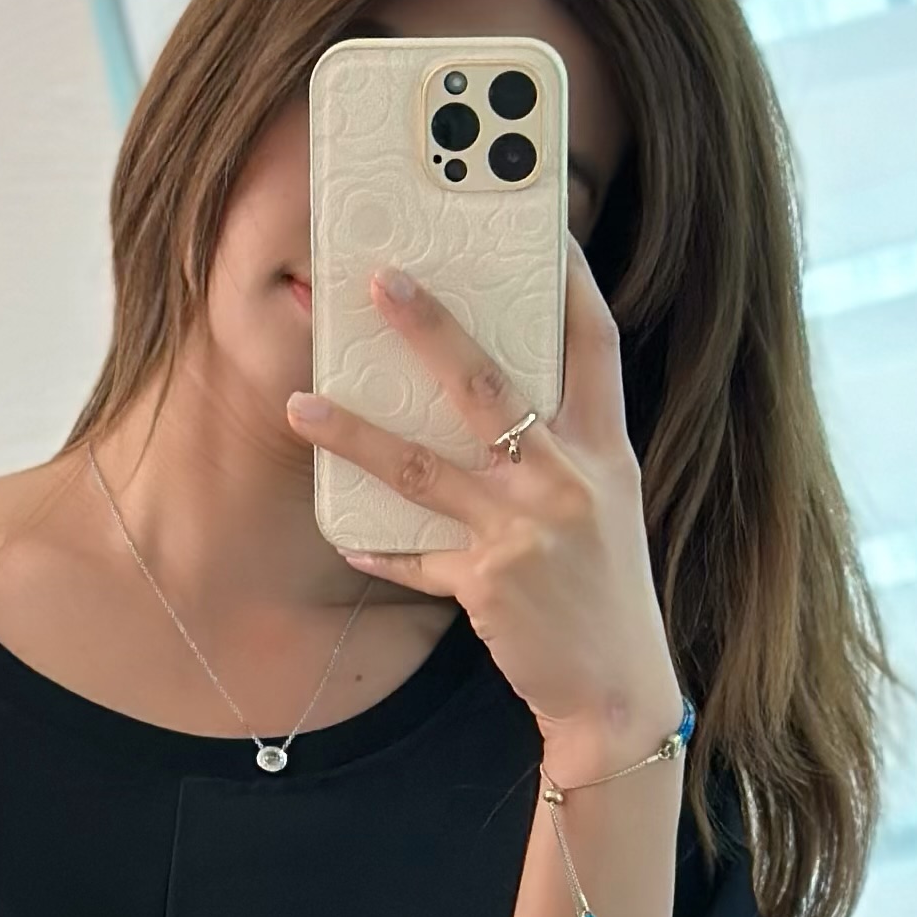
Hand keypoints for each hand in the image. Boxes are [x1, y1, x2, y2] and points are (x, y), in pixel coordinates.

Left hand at [285, 234, 683, 765]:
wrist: (617, 688)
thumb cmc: (604, 590)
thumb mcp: (602, 505)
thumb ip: (559, 451)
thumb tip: (493, 401)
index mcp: (604, 450)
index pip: (595, 343)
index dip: (572, 282)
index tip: (543, 228)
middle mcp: (568, 480)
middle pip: (489, 386)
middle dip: (431, 329)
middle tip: (378, 281)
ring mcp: (526, 531)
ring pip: (425, 467)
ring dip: (355, 435)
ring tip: (299, 404)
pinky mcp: (487, 584)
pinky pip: (414, 557)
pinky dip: (377, 546)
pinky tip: (340, 532)